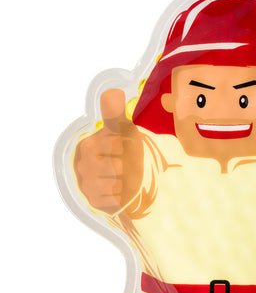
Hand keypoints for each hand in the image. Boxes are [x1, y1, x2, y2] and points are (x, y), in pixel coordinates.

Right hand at [73, 89, 143, 214]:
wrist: (110, 178)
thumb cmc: (118, 149)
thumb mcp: (119, 130)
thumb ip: (115, 113)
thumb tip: (113, 91)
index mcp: (89, 144)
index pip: (116, 145)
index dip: (130, 146)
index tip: (131, 146)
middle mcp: (84, 164)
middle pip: (119, 166)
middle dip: (131, 165)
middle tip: (135, 164)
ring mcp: (87, 184)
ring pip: (118, 184)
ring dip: (129, 180)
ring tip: (130, 176)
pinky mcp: (95, 201)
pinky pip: (116, 199)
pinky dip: (124, 195)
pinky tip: (124, 189)